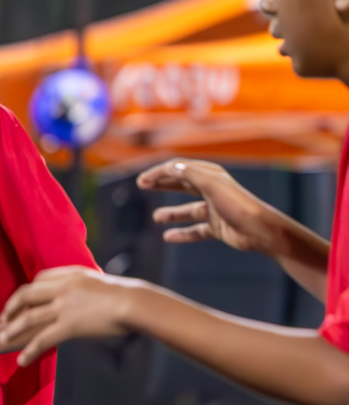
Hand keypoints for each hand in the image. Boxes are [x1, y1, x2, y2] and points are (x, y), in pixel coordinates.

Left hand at [0, 267, 137, 365]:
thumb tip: (85, 293)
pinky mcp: (69, 325)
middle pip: (26, 294)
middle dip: (11, 306)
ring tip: (2, 339)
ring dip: (12, 329)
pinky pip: (42, 339)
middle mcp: (63, 288)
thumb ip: (86, 286)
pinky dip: (29, 351)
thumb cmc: (126, 296)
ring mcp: (64, 306)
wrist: (135, 303)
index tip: (22, 300)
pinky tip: (22, 361)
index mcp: (71, 275)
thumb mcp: (101, 283)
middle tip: (3, 318)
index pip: (40, 278)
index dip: (27, 290)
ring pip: (28, 317)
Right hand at [137, 159, 277, 253]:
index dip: (160, 172)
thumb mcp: (211, 184)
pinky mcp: (217, 227)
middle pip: (182, 184)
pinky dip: (182, 233)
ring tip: (156, 218)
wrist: (261, 231)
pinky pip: (195, 230)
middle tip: (142, 186)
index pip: (180, 169)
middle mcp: (212, 190)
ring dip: (171, 213)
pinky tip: (168, 237)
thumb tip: (169, 167)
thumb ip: (189, 173)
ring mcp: (214, 210)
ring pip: (187, 210)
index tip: (142, 180)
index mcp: (211, 175)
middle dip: (162, 184)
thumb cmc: (238, 205)